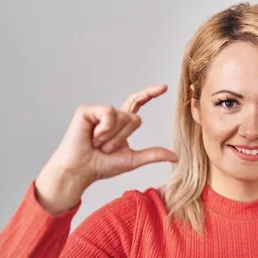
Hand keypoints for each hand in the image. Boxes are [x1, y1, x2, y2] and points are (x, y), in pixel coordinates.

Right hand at [36, 84, 177, 213]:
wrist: (81, 170)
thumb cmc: (101, 165)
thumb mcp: (132, 160)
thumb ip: (153, 155)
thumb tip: (176, 157)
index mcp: (120, 124)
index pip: (137, 104)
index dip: (150, 94)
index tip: (165, 87)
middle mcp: (111, 115)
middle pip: (134, 118)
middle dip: (124, 138)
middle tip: (106, 149)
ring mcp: (98, 111)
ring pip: (122, 117)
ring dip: (113, 137)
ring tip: (98, 144)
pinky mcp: (87, 110)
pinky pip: (109, 114)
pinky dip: (105, 129)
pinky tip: (92, 137)